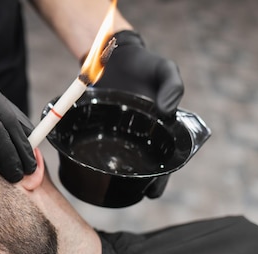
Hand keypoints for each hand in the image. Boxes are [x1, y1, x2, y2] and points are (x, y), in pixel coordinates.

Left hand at [94, 31, 182, 198]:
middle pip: (140, 169)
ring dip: (113, 177)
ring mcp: (117, 135)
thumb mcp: (165, 70)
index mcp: (160, 131)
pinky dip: (92, 157)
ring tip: (106, 188)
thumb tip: (168, 110)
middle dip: (136, 184)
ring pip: (117, 162)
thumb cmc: (146, 65)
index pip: (166, 162)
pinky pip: (96, 146)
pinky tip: (84, 168)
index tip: (153, 192)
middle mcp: (139, 138)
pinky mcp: (97, 128)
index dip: (161, 180)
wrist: (115, 54)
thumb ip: (173, 86)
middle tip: (128, 194)